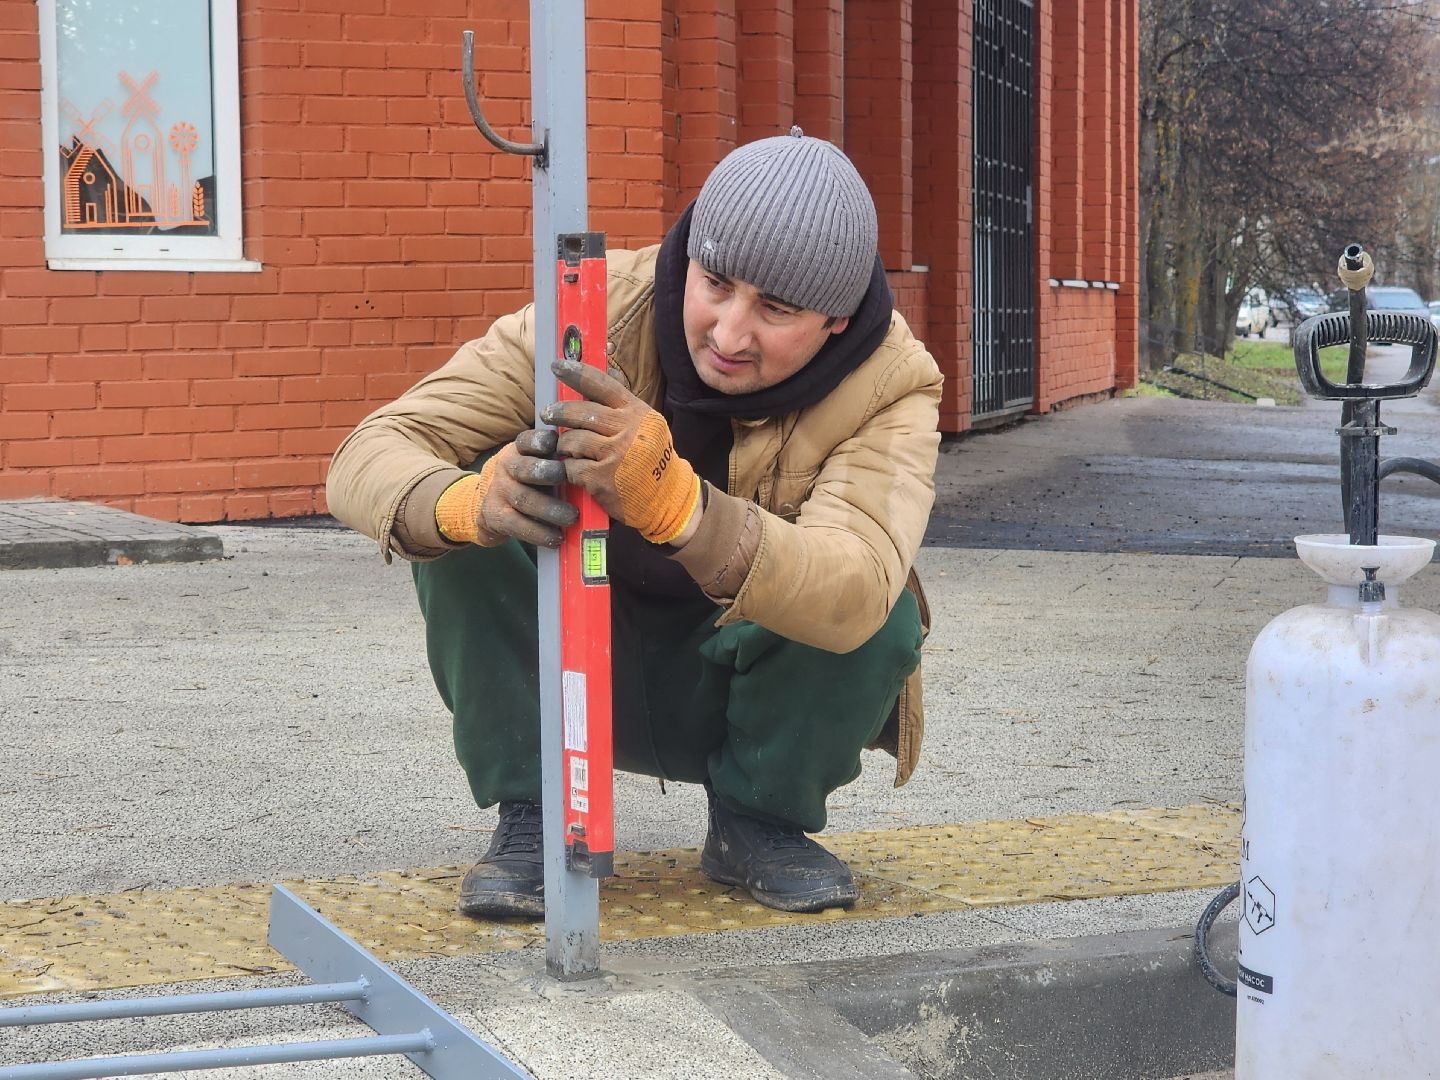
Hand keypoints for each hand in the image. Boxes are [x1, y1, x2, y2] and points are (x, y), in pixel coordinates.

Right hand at [435, 429, 577, 547]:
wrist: (489, 504)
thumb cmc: (527, 480)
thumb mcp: (536, 463)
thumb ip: (557, 460)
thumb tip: (592, 465)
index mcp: (519, 450)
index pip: (528, 441)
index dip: (541, 441)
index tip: (556, 443)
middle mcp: (506, 467)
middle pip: (525, 468)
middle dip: (545, 472)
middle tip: (565, 478)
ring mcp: (499, 491)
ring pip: (524, 499)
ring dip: (550, 509)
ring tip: (572, 517)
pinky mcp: (495, 516)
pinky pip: (518, 525)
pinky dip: (539, 533)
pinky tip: (556, 537)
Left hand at [541, 359, 701, 544]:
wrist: (666, 498)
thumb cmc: (652, 459)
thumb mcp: (647, 426)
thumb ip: (623, 406)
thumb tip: (601, 376)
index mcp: (637, 413)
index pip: (602, 385)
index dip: (576, 373)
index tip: (557, 365)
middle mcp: (626, 430)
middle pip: (580, 411)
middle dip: (559, 412)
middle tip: (548, 413)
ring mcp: (614, 455)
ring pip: (572, 439)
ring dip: (564, 444)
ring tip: (566, 447)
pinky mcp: (601, 478)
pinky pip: (571, 466)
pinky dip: (568, 467)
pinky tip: (574, 468)